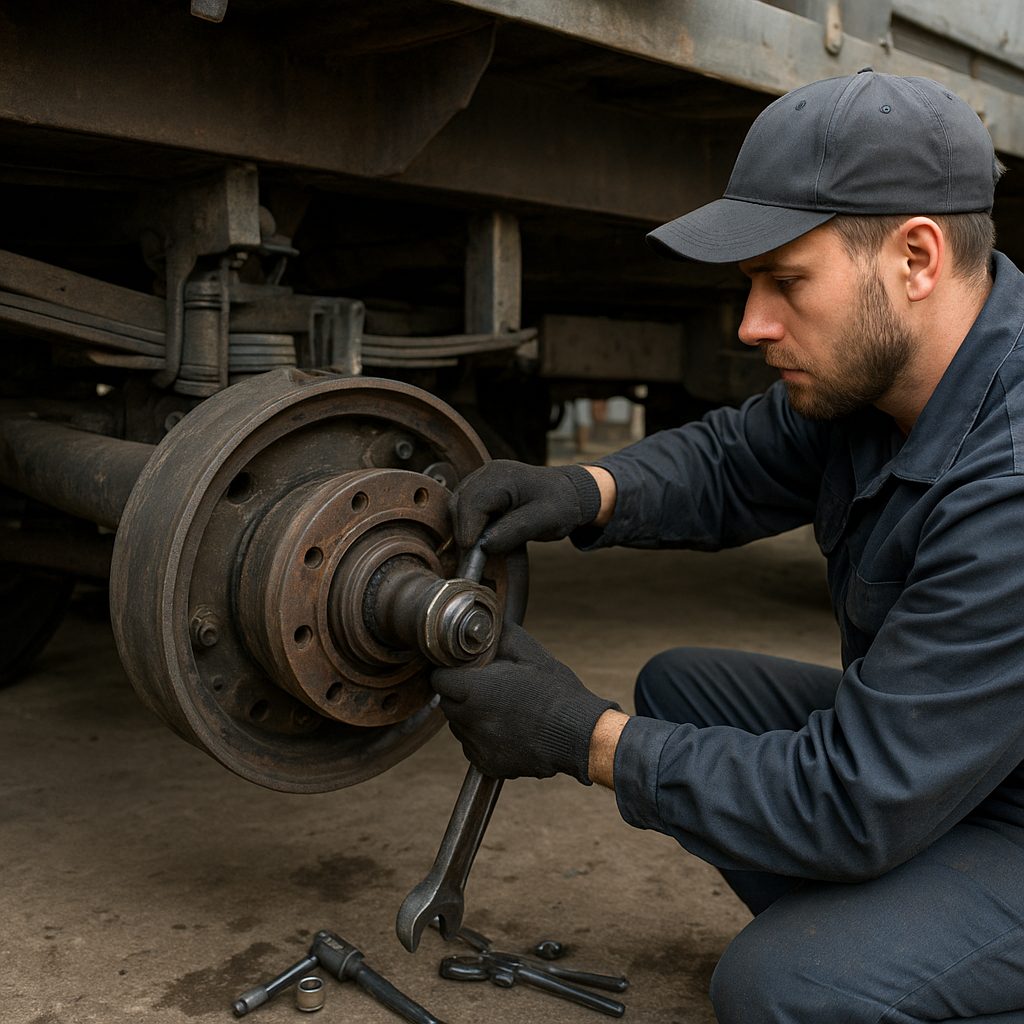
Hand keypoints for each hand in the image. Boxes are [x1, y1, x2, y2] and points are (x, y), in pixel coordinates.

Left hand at [431, 621, 618, 781]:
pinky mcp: (487, 764)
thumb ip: (501, 637)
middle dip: (459, 693)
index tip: (462, 670)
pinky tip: (507, 729)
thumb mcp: (531, 654)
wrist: (579, 735)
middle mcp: (471, 720)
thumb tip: (487, 625)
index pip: (439, 679)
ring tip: (501, 709)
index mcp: (476, 690)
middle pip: (447, 703)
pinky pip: (473, 747)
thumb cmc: (557, 692)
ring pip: (459, 726)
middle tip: (485, 687)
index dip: (449, 671)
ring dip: (471, 716)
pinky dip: (483, 738)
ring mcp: (478, 745)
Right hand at [449, 460, 601, 555]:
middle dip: (463, 530)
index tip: (471, 551)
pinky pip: (464, 507)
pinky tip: (478, 538)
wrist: (569, 493)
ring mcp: (482, 479)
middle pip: (459, 503)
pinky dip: (467, 524)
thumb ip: (515, 531)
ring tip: (476, 549)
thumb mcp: (545, 520)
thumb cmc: (561, 504)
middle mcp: (487, 473)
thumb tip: (484, 546)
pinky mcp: (481, 490)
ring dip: (463, 528)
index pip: (473, 503)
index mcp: (502, 476)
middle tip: (472, 556)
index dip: (468, 529)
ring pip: (457, 506)